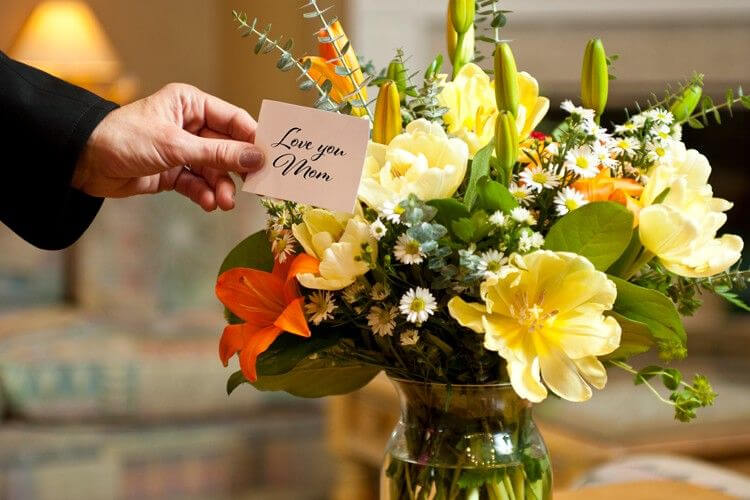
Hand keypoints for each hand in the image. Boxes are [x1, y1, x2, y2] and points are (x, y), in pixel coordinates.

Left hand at [72, 83, 263, 210]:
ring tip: (223, 203)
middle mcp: (190, 124)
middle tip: (254, 188)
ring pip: (214, 170)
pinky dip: (204, 194)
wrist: (84, 163)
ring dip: (221, 187)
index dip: (254, 140)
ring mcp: (183, 149)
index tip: (271, 161)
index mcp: (191, 104)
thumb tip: (257, 158)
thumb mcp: (176, 146)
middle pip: (228, 148)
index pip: (234, 120)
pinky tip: (207, 204)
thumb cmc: (126, 139)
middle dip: (237, 169)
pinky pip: (198, 183)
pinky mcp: (173, 171)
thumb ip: (218, 154)